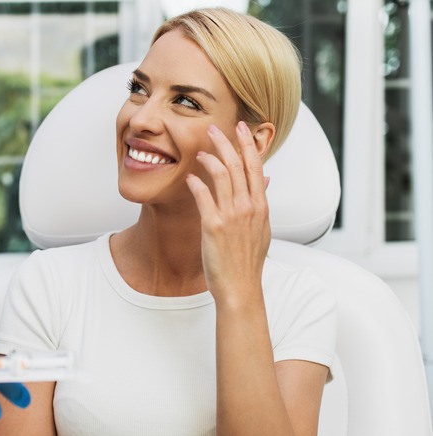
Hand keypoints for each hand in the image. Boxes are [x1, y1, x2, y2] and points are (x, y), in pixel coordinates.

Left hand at [185, 122, 270, 304]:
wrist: (241, 288)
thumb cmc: (247, 262)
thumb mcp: (262, 230)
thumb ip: (261, 202)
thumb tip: (265, 180)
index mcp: (261, 207)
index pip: (256, 167)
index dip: (248, 144)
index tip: (241, 127)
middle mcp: (249, 208)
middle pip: (238, 165)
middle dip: (226, 142)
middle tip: (214, 128)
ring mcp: (232, 216)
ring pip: (222, 175)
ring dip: (210, 159)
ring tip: (200, 152)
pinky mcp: (214, 226)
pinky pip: (204, 196)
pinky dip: (196, 183)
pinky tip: (190, 177)